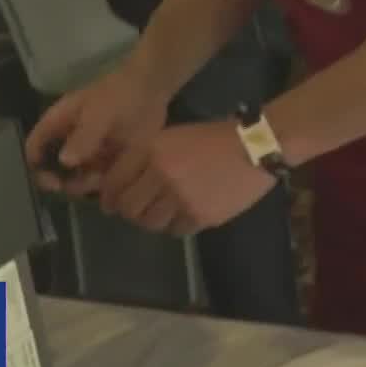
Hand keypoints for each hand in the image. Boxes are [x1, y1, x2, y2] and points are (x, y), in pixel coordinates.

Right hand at [25, 60, 171, 195]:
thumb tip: (65, 161)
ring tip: (100, 181)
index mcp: (58, 124)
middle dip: (62, 181)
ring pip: (78, 176)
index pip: (35, 147)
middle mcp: (69, 140)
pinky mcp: (108, 157)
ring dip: (85, 184)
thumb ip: (83, 137)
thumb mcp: (99, 113)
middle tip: (78, 187)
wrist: (150, 88)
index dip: (36, 166)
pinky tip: (114, 187)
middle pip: (54, 168)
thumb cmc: (119, 94)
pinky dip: (104, 184)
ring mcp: (89, 150)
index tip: (50, 182)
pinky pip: (100, 176)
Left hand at [98, 122, 273, 234]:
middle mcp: (161, 175)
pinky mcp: (201, 216)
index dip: (108, 196)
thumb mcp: (174, 136)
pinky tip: (185, 213)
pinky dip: (176, 225)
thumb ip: (147, 156)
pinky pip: (176, 230)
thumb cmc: (215, 137)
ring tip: (163, 213)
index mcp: (152, 151)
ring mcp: (181, 198)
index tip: (110, 203)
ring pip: (150, 223)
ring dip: (152, 220)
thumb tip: (125, 183)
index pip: (115, 182)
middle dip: (129, 211)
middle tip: (137, 210)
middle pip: (129, 207)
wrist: (256, 147)